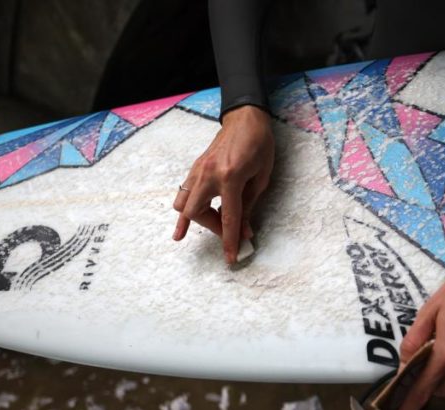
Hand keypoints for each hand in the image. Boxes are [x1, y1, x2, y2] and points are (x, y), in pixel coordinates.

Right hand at [172, 105, 273, 263]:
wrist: (245, 118)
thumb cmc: (259, 144)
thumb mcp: (261, 177)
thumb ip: (249, 205)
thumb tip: (243, 230)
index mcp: (230, 177)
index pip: (228, 217)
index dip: (229, 241)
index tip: (230, 258)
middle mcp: (209, 175)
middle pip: (196, 213)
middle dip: (213, 228)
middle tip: (230, 231)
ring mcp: (198, 171)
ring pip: (183, 204)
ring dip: (196, 219)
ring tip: (211, 226)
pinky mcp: (195, 168)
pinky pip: (183, 193)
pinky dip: (186, 209)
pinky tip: (183, 225)